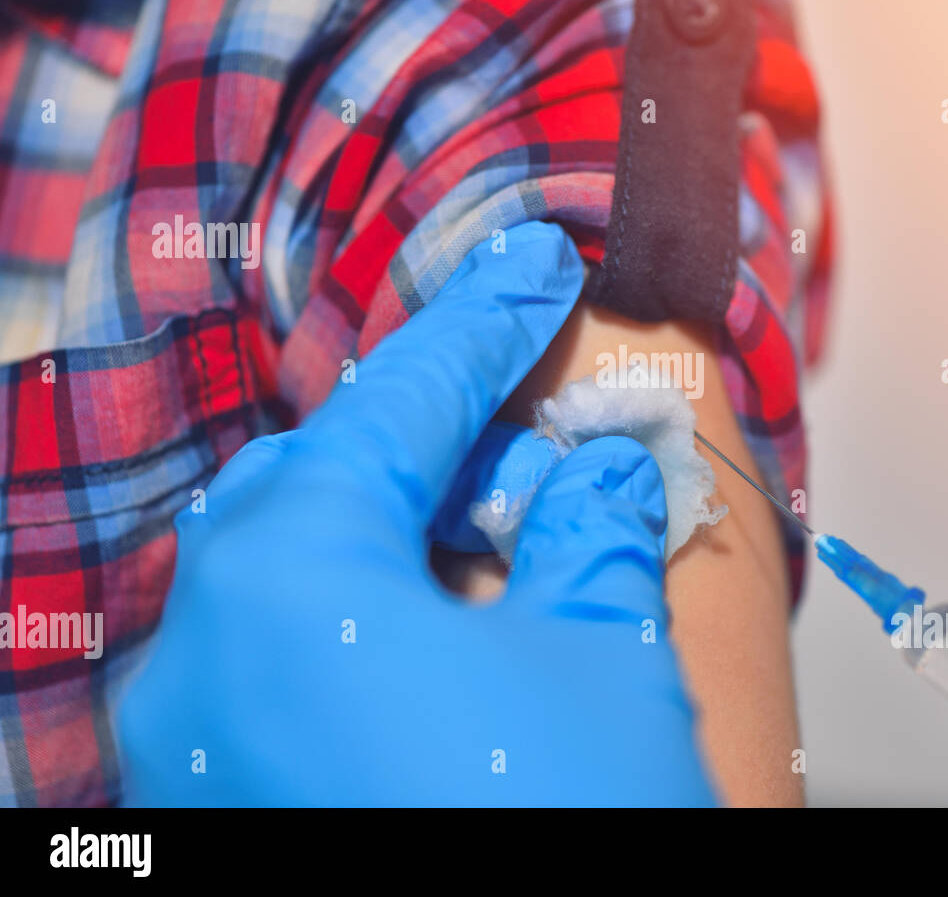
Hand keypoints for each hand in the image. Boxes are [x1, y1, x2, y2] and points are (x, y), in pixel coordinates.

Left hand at [115, 221, 716, 805]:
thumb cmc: (559, 827)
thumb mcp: (603, 659)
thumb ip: (593, 532)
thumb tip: (601, 470)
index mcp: (291, 579)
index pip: (401, 402)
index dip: (485, 322)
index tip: (536, 265)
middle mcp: (207, 649)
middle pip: (327, 476)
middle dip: (435, 425)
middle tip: (526, 395)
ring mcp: (199, 736)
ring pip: (299, 569)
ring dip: (404, 523)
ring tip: (505, 513)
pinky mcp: (227, 796)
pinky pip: (287, 655)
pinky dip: (370, 611)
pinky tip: (453, 618)